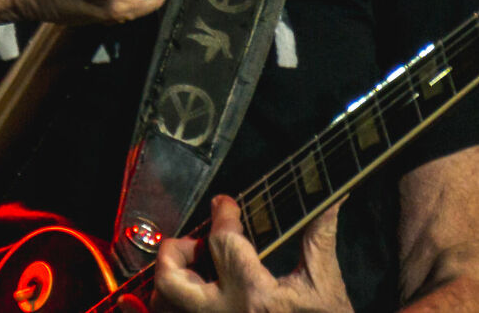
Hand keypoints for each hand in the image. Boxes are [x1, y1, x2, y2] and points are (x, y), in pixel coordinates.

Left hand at [152, 195, 352, 312]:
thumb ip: (319, 235)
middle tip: (192, 240)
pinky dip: (180, 302)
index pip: (222, 242)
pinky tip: (200, 288)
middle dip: (174, 252)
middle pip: (172, 282)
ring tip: (195, 266)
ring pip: (167, 305)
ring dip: (174, 280)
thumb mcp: (325, 283)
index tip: (224, 204)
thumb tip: (330, 195)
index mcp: (256, 297)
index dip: (222, 214)